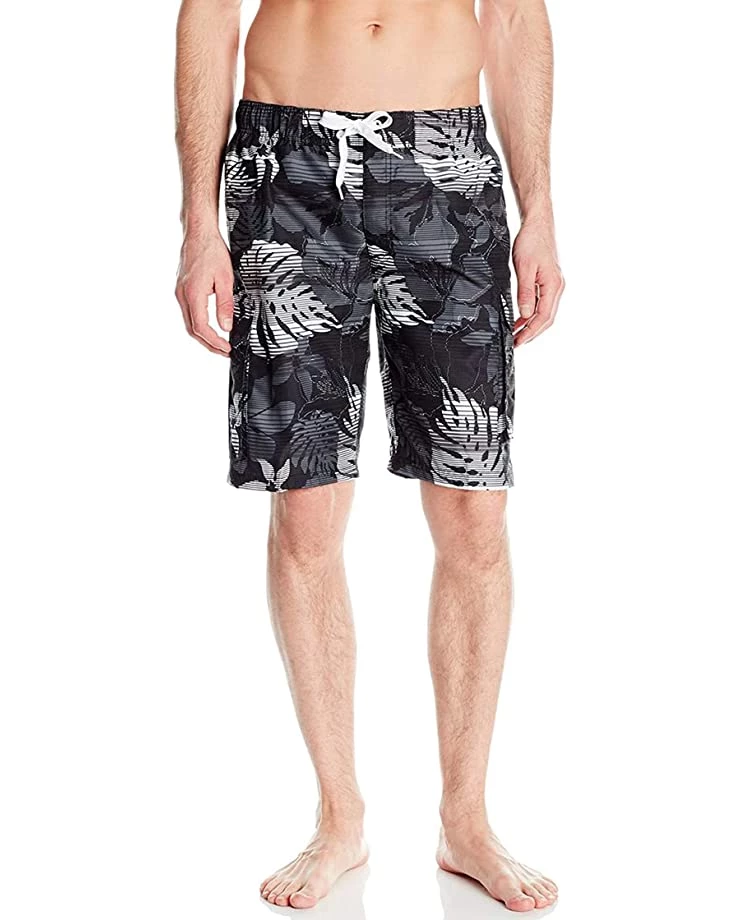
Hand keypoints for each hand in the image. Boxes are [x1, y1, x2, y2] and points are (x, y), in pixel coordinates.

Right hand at [175, 230, 233, 355]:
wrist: (199, 233)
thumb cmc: (211, 250)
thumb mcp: (225, 279)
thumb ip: (226, 305)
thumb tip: (226, 326)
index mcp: (192, 294)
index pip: (201, 328)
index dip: (215, 342)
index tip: (227, 349)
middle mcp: (182, 296)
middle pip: (193, 330)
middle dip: (209, 344)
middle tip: (224, 351)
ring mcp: (180, 293)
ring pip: (189, 323)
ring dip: (204, 336)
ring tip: (219, 343)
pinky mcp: (182, 290)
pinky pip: (189, 313)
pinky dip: (199, 324)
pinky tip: (210, 327)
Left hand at [512, 216, 564, 346]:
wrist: (537, 224)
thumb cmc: (532, 241)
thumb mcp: (524, 268)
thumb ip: (526, 293)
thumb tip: (525, 315)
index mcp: (553, 285)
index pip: (543, 317)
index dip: (530, 332)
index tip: (518, 341)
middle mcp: (557, 287)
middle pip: (546, 319)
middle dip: (531, 333)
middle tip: (516, 343)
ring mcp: (554, 285)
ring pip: (544, 312)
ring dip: (531, 325)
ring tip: (516, 334)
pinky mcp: (548, 281)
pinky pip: (541, 303)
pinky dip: (531, 313)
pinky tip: (521, 318)